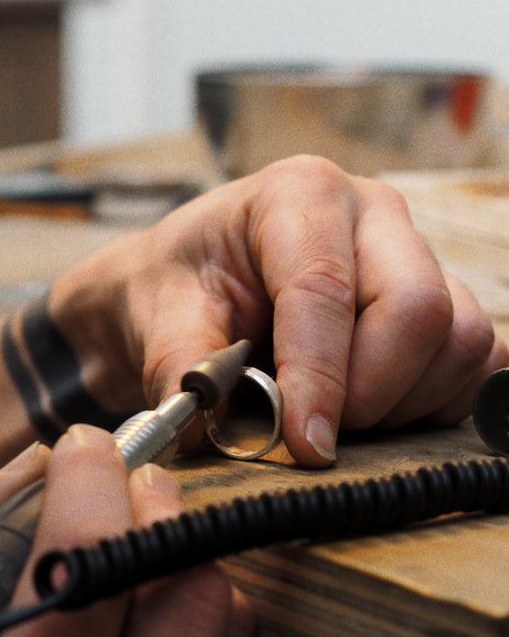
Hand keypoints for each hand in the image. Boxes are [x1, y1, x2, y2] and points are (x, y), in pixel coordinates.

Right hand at [0, 428, 252, 636]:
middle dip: (152, 503)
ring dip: (180, 556)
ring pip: (221, 618)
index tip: (78, 446)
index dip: (89, 474)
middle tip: (112, 483)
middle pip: (185, 583)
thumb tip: (33, 462)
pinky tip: (148, 601)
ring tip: (129, 538)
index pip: (87, 556)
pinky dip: (199, 609)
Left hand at [51, 155, 507, 465]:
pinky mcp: (445, 299)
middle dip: (368, 391)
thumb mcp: (158, 315)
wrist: (190, 285)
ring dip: (401, 403)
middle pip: (418, 308)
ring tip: (331, 413)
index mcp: (298, 194)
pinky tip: (371, 408)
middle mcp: (372, 211)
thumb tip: (208, 425)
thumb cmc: (178, 288)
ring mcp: (416, 253)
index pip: (326, 288)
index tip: (305, 442)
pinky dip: (433, 402)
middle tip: (312, 429)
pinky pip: (478, 363)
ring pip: (460, 341)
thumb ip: (183, 364)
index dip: (320, 376)